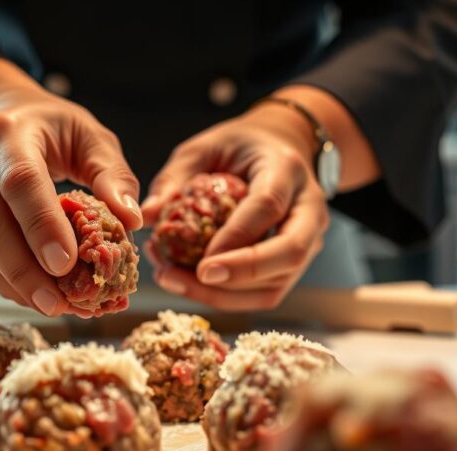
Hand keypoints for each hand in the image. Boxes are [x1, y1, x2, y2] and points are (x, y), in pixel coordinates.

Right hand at [0, 58, 141, 316]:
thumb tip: (132, 219)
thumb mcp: (86, 134)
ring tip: (52, 306)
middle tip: (59, 303)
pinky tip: (34, 296)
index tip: (67, 264)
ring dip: (13, 285)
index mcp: (8, 134)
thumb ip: (111, 173)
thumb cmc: (47, 128)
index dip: (42, 226)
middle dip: (24, 270)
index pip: (21, 183)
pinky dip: (3, 283)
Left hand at [141, 98, 330, 310]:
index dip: (235, 238)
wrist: (280, 150)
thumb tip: (147, 214)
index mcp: (286, 169)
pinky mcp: (296, 262)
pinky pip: (266, 292)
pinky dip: (227, 297)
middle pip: (289, 253)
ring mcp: (309, 238)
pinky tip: (190, 285)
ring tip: (174, 280)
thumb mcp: (204, 147)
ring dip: (225, 295)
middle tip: (196, 278)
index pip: (267, 207)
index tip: (201, 262)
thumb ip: (176, 176)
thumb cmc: (238, 147)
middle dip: (241, 275)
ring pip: (276, 284)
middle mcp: (308, 207)